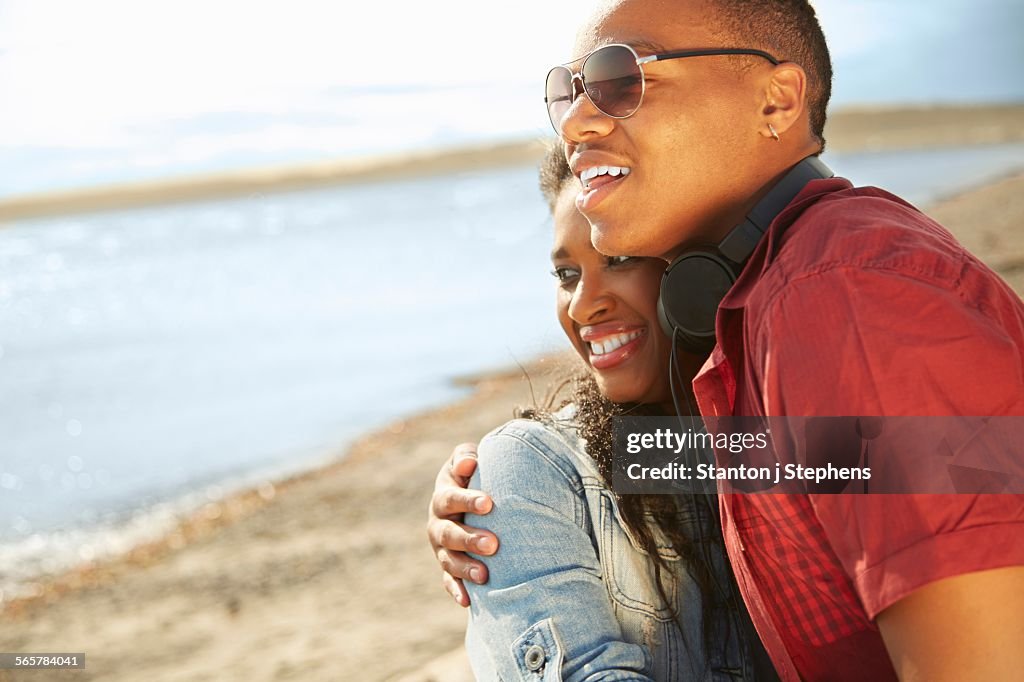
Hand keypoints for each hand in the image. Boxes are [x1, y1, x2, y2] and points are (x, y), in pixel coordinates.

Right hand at [426, 442, 498, 606]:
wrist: (474, 499)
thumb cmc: (475, 475)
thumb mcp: (468, 461)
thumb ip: (466, 457)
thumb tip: (468, 465)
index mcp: (442, 496)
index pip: (450, 498)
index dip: (467, 500)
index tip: (489, 503)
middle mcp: (438, 523)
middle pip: (448, 533)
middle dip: (469, 539)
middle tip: (493, 544)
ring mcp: (441, 548)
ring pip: (448, 560)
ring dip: (465, 568)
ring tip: (485, 575)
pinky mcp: (448, 566)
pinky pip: (449, 580)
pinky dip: (456, 590)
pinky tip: (468, 601)